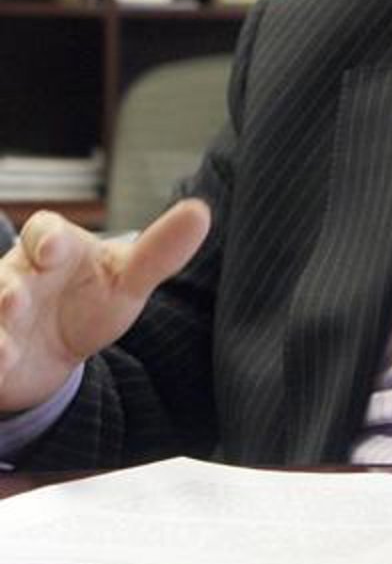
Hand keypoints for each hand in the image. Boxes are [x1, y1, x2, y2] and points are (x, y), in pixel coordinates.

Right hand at [0, 199, 210, 413]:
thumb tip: (201, 212)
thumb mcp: (128, 278)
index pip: (43, 231)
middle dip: (7, 290)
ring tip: (3, 351)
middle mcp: (15, 278)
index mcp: (53, 248)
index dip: (45, 237)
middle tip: (16, 301)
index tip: (53, 249)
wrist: (55, 351)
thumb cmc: (92, 299)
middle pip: (4, 278)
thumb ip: (160, 251)